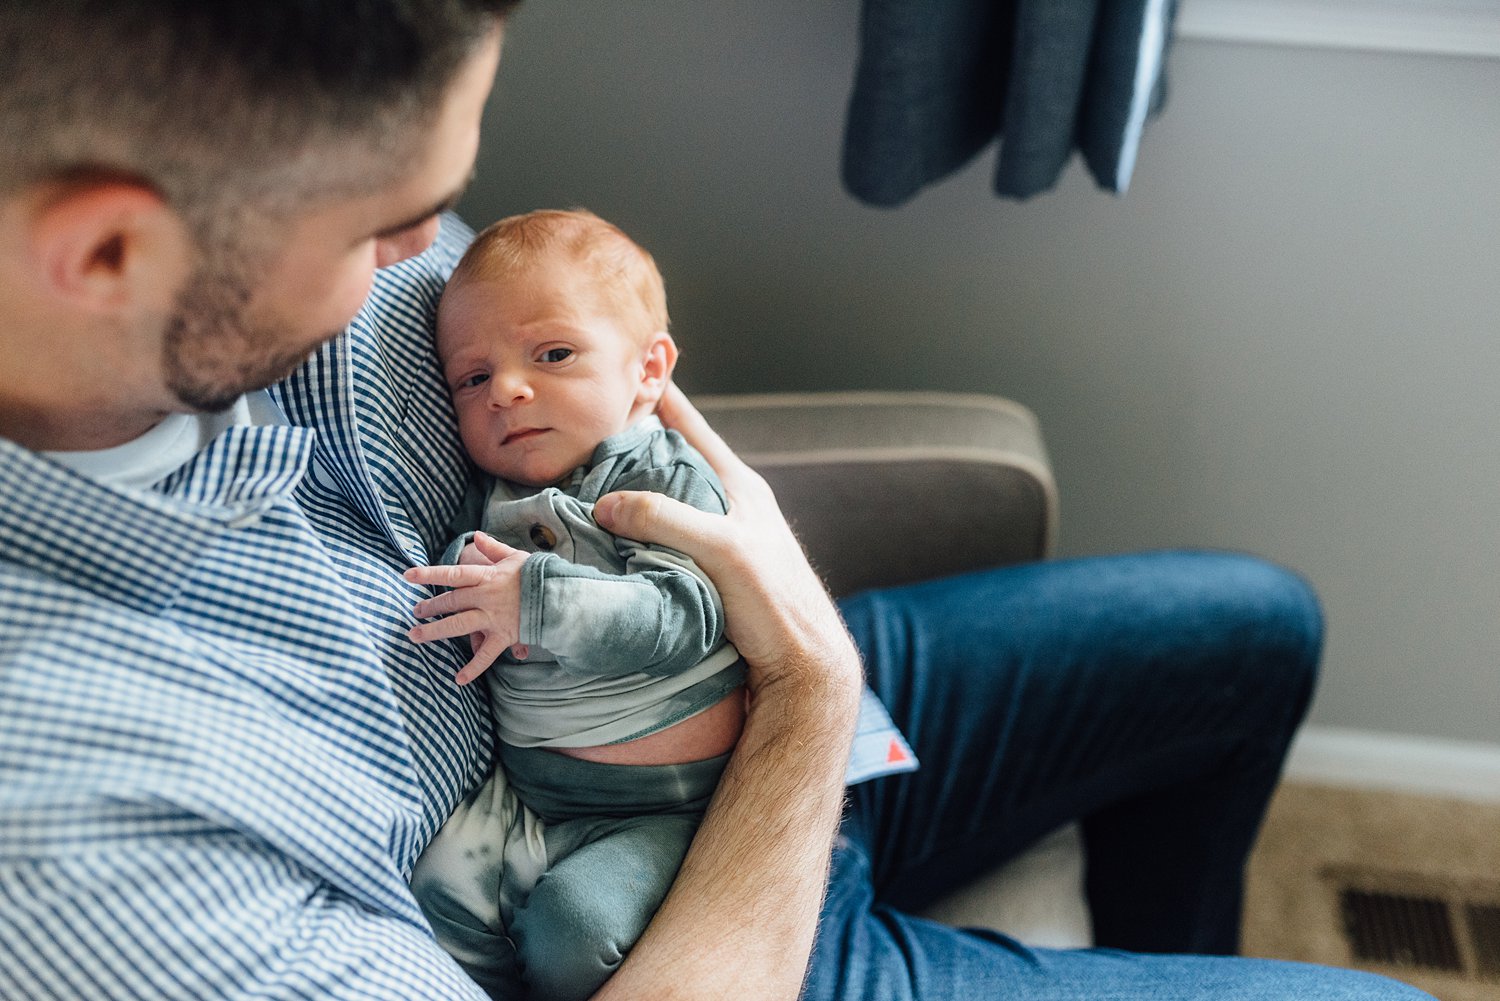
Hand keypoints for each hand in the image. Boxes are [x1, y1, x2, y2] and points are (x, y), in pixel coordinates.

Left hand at [404, 532, 529, 683]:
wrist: (560, 596)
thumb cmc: (538, 575)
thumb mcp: (516, 557)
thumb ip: (493, 549)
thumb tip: (476, 537)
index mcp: (487, 576)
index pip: (452, 573)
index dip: (429, 574)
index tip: (408, 576)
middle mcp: (486, 597)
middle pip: (450, 602)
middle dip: (429, 606)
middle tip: (415, 611)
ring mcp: (493, 618)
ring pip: (457, 626)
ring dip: (434, 631)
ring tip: (415, 635)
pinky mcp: (503, 636)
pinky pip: (485, 655)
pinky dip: (472, 668)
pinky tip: (458, 679)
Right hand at [593, 384, 862, 699]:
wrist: (803, 665)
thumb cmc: (775, 600)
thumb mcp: (721, 548)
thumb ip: (665, 519)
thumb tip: (607, 504)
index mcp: (740, 487)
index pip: (693, 428)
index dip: (663, 397)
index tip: (634, 366)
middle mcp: (731, 506)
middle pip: (676, 462)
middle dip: (637, 444)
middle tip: (592, 427)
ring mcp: (723, 540)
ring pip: (670, 502)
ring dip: (636, 491)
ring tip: (592, 479)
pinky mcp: (713, 574)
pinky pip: (668, 538)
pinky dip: (640, 531)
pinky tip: (614, 538)